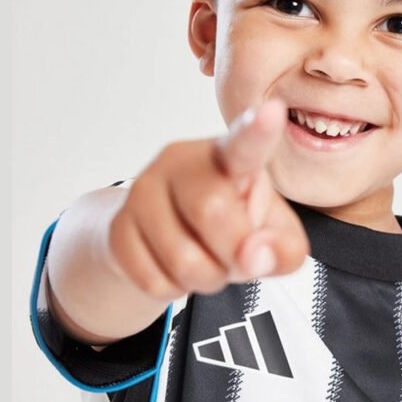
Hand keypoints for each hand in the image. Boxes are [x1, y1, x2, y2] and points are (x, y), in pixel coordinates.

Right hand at [107, 99, 308, 300]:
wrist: (164, 239)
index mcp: (229, 156)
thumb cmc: (235, 226)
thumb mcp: (275, 237)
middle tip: (239, 257)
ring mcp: (144, 190)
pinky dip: (176, 289)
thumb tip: (253, 256)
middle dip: (234, 254)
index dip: (258, 132)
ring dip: (208, 279)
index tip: (273, 112)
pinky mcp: (118, 226)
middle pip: (213, 211)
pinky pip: (154, 279)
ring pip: (183, 258)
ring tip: (210, 261)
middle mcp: (182, 161)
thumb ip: (284, 248)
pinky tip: (176, 268)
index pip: (244, 144)